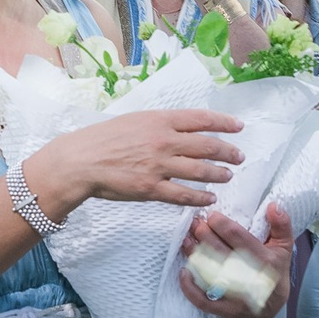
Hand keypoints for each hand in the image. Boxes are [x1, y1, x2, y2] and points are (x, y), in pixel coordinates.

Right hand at [28, 108, 244, 212]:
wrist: (80, 161)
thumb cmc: (102, 138)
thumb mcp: (134, 120)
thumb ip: (159, 124)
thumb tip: (182, 128)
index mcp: (160, 120)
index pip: (202, 119)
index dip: (225, 123)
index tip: (239, 127)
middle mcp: (164, 141)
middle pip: (208, 146)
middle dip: (228, 152)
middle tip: (239, 157)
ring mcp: (159, 166)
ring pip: (201, 171)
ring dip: (219, 174)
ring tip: (228, 176)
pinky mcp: (151, 189)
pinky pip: (184, 195)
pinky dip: (200, 197)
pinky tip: (209, 198)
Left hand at [177, 202, 294, 317]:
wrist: (272, 306)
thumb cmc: (274, 271)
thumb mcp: (283, 247)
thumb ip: (281, 225)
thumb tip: (273, 206)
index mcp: (266, 261)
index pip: (240, 239)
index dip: (222, 225)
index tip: (211, 216)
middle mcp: (252, 279)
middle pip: (221, 253)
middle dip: (205, 236)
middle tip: (195, 224)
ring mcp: (237, 297)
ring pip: (209, 274)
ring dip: (194, 255)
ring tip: (186, 240)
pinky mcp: (225, 311)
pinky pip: (204, 301)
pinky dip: (190, 288)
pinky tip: (183, 272)